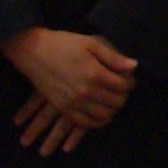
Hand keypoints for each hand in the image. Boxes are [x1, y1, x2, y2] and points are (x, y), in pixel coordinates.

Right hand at [3, 27, 137, 152]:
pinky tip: (101, 113)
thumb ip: (113, 57)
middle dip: (124, 96)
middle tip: (122, 89)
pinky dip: (98, 121)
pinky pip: (87, 123)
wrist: (33, 52)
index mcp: (95, 74)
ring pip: (104, 115)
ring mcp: (74, 103)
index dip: (130, 83)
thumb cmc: (63, 44)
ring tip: (112, 100)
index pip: (123, 86)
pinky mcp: (64, 109)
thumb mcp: (90, 44)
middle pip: (117, 102)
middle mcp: (86, 91)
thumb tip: (134, 66)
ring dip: (113, 110)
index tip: (129, 79)